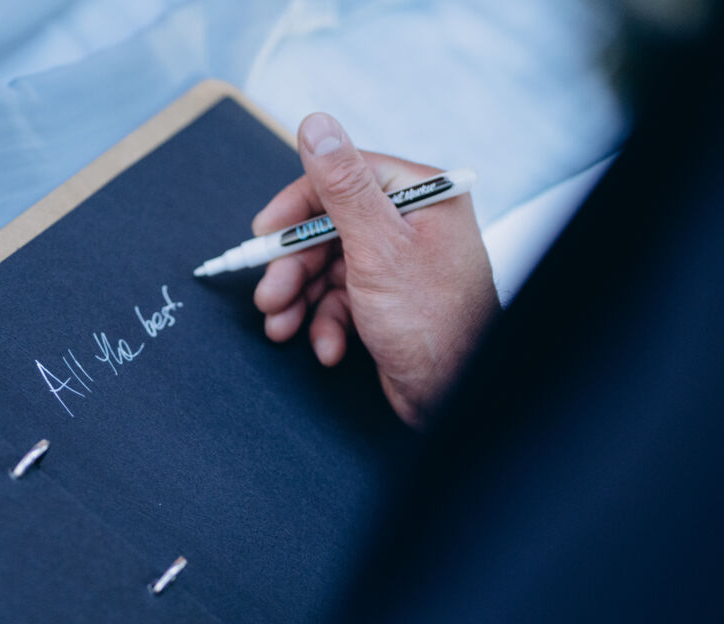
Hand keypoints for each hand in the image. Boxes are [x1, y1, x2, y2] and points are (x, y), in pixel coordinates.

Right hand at [253, 113, 497, 428]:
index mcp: (420, 196)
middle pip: (328, 228)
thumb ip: (341, 185)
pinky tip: (327, 348)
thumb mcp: (377, 247)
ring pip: (327, 269)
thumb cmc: (434, 323)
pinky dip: (325, 325)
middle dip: (293, 268)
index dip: (297, 207)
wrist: (458, 398)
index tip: (265, 233)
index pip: (343, 178)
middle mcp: (412, 224)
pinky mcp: (388, 302)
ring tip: (281, 327)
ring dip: (299, 300)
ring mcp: (399, 265)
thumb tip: (316, 124)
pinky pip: (340, 302)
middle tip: (269, 296)